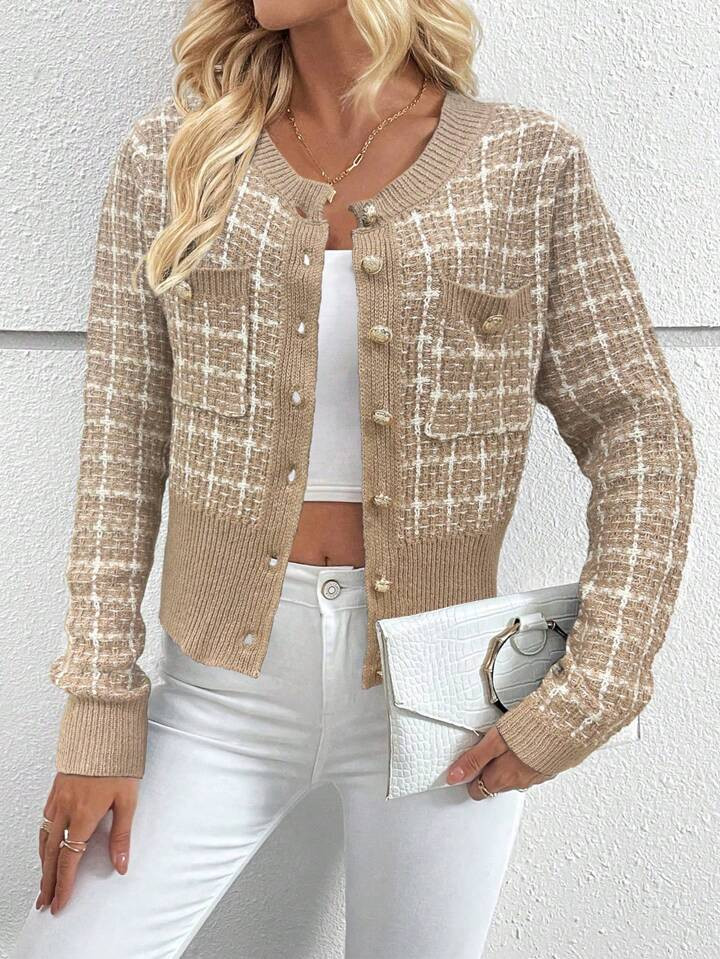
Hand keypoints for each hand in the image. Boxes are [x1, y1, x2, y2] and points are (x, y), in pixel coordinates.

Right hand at [35, 772, 138, 913]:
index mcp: (83, 815)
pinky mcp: (55, 790)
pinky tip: (44, 846)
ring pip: (44, 839)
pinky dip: (42, 841)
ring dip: (42, 864)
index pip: (69, 860)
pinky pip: (44, 822)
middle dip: (47, 882)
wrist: (103, 732)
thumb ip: (121, 835)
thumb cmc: (118, 762)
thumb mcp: (127, 800)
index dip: (64, 885)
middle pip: (51, 855)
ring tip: (43, 881)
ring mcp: (58, 799)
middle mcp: (66, 809)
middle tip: (45, 901)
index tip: (60, 902)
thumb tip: (121, 864)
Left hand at [445, 726, 553, 799]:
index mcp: (503, 777)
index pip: (478, 791)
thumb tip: (454, 776)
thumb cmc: (532, 729)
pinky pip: (531, 769)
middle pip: (495, 785)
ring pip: (514, 777)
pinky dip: (525, 760)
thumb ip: (474, 759)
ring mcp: (535, 777)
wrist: (567, 725)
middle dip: (488, 771)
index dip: (470, 777)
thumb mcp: (494, 741)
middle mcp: (519, 782)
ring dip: (507, 765)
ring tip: (506, 743)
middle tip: (484, 750)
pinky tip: (525, 744)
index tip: (467, 764)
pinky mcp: (549, 767)